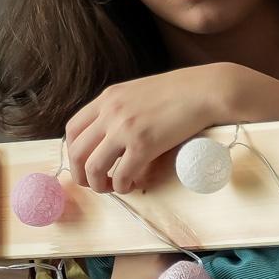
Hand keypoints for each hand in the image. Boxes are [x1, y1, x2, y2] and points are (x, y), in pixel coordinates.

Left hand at [64, 68, 215, 195]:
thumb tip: (116, 136)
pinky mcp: (143, 145)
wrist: (206, 90)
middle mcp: (110, 112)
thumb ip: (123, 109)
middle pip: (77, 151)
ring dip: (98, 185)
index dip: (74, 152)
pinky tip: (132, 185)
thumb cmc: (181, 92)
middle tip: (94, 184)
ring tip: (112, 188)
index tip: (84, 163)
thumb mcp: (141, 93)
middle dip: (81, 175)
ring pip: (94, 168)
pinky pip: (122, 175)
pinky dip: (123, 186)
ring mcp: (124, 128)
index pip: (73, 129)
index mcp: (107, 98)